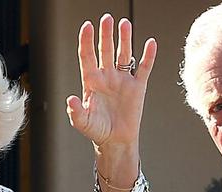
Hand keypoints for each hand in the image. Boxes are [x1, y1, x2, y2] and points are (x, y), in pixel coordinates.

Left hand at [66, 15, 156, 150]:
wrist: (116, 142)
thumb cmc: (97, 132)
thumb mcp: (82, 122)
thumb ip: (75, 111)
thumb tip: (70, 99)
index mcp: (92, 82)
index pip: (87, 56)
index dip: (87, 41)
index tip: (87, 27)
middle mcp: (107, 77)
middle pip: (105, 50)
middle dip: (106, 34)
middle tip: (107, 18)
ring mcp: (123, 80)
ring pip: (124, 54)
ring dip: (124, 39)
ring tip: (124, 24)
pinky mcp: (137, 87)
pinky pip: (144, 68)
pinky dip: (148, 56)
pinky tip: (150, 44)